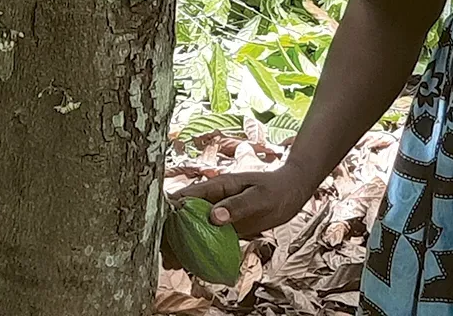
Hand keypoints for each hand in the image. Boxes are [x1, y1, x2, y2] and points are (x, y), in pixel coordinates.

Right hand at [160, 165, 313, 268]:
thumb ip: (237, 206)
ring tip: (174, 264)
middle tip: (166, 256)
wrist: (291, 191)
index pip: (184, 197)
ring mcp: (217, 213)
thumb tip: (213, 217)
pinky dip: (195, 250)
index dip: (169, 213)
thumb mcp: (259, 197)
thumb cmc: (276, 189)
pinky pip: (204, 238)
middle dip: (170, 234)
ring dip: (180, 244)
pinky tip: (190, 265)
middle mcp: (212, 200)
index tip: (160, 232)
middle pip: (182, 216)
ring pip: (190, 229)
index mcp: (216, 187)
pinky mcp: (224, 226)